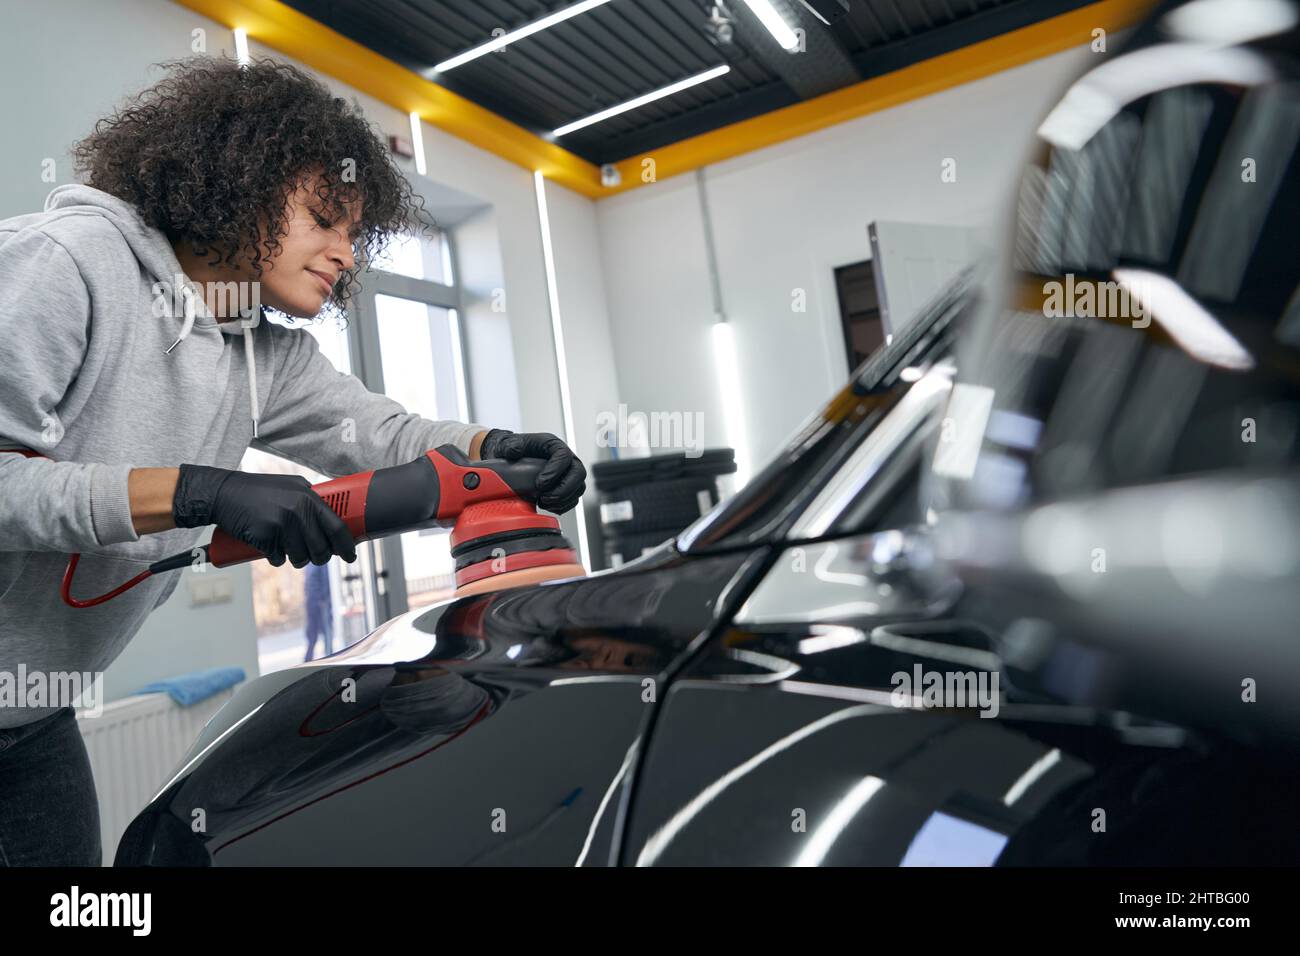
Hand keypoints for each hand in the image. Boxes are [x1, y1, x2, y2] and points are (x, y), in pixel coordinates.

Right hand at [173, 464, 357, 567]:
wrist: (224, 493)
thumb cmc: (258, 490)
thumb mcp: (290, 486)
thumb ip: (310, 499)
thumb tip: (332, 518)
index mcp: (308, 498)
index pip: (337, 527)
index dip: (346, 545)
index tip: (350, 555)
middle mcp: (298, 511)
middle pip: (320, 549)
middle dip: (319, 557)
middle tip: (314, 556)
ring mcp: (281, 524)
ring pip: (300, 557)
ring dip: (297, 560)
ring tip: (289, 549)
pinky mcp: (265, 537)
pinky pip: (278, 559)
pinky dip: (276, 558)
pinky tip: (270, 548)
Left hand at [479, 429, 586, 513]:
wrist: (511, 460)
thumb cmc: (514, 450)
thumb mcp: (508, 444)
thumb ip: (511, 445)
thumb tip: (515, 450)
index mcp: (553, 445)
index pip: (564, 456)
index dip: (555, 471)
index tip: (540, 484)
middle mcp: (565, 459)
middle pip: (578, 474)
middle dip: (563, 490)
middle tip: (545, 498)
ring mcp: (567, 473)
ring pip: (578, 488)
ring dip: (563, 500)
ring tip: (543, 503)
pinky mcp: (566, 487)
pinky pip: (572, 499)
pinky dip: (562, 506)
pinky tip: (547, 506)